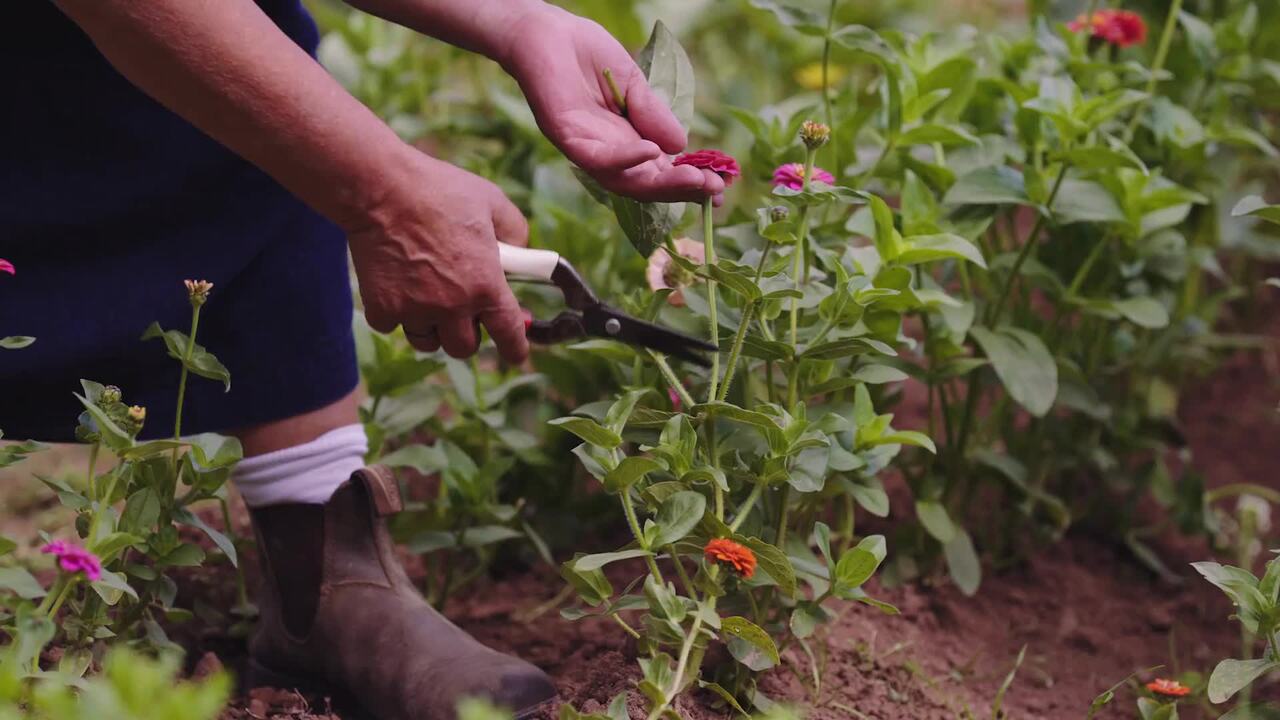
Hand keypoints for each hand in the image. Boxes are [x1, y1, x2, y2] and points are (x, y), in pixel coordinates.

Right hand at [348, 150, 529, 362]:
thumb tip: (520, 255)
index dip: (516, 348)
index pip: (509, 334)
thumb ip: (515, 233)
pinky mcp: (382, 309)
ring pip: (428, 342)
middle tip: (460, 311)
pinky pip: (393, 326)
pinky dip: (395, 313)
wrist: (382, 189)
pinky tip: (396, 285)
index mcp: (486, 286)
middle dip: (466, 333)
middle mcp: (453, 306)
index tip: (516, 354)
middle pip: (464, 348)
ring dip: (431, 328)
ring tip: (426, 296)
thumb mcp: (492, 202)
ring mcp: (416, 311)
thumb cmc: (439, 191)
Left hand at [498, 6, 725, 202]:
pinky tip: (651, 152)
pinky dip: (625, 159)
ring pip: (625, 180)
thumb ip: (654, 114)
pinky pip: (597, 159)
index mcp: (626, 140)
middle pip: (646, 185)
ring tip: (693, 179)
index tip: (722, 186)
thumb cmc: (585, 53)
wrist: (544, 31)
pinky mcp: (565, 137)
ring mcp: (585, 148)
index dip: (690, 181)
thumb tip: (681, 147)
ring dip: (660, 183)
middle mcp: (607, 152)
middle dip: (681, 189)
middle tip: (714, 190)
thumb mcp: (633, 84)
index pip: (661, 171)